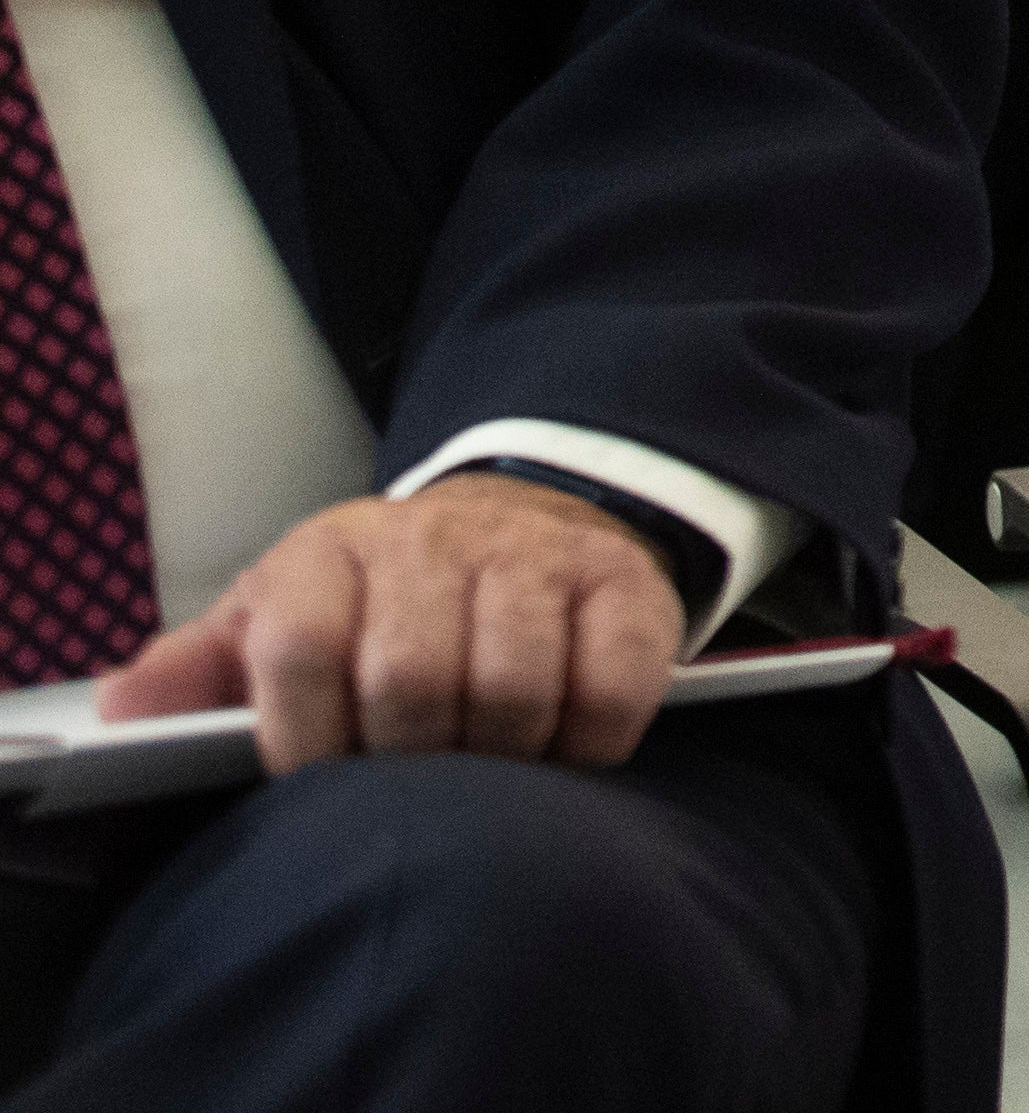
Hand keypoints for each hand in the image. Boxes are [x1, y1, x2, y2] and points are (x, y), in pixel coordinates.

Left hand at [96, 477, 683, 772]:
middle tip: (414, 784)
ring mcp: (538, 557)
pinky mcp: (626, 582)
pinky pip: (614, 683)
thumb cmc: (376, 605)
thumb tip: (123, 713)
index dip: (303, 738)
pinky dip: (591, 738)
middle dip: (409, 758)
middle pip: (413, 678)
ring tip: (487, 770)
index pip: (301, 647)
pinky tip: (564, 745)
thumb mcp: (277, 617)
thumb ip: (199, 669)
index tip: (316, 783)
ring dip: (500, 756)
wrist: (519, 525)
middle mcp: (436, 539)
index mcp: (331, 552)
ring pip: (513, 686)